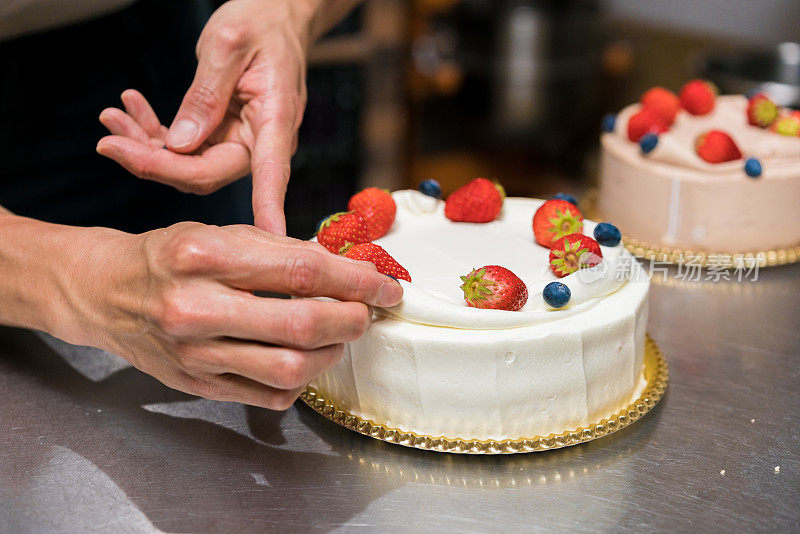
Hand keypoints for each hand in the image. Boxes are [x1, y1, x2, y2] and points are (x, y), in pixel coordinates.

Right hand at [58, 222, 402, 408]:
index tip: (386, 286)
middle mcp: (196, 308)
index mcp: (206, 256)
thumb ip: (282, 251)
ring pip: (290, 369)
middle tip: (366, 313)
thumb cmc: (170, 256)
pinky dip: (301, 381)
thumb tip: (346, 270)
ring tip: (338, 335)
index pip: (302, 271)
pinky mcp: (197, 385)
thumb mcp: (221, 234)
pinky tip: (304, 358)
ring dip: (331, 353)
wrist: (108, 293)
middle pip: (302, 325)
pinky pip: (268, 396)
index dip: (356, 281)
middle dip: (352, 320)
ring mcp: (195, 354)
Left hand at [97, 0, 318, 232]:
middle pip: (207, 174)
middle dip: (155, 164)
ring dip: (145, 147)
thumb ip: (205, 95)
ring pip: (187, 164)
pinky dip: (153, 133)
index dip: (265, 211)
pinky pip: (182, 147)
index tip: (266, 239)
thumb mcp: (228, 46)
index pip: (268, 177)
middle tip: (109, 143)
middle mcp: (259, 142)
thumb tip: (180, 146)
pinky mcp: (221, 134)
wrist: (272, 15)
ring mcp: (238, 141)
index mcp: (275, 122)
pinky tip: (131, 107)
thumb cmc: (261, 24)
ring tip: (110, 117)